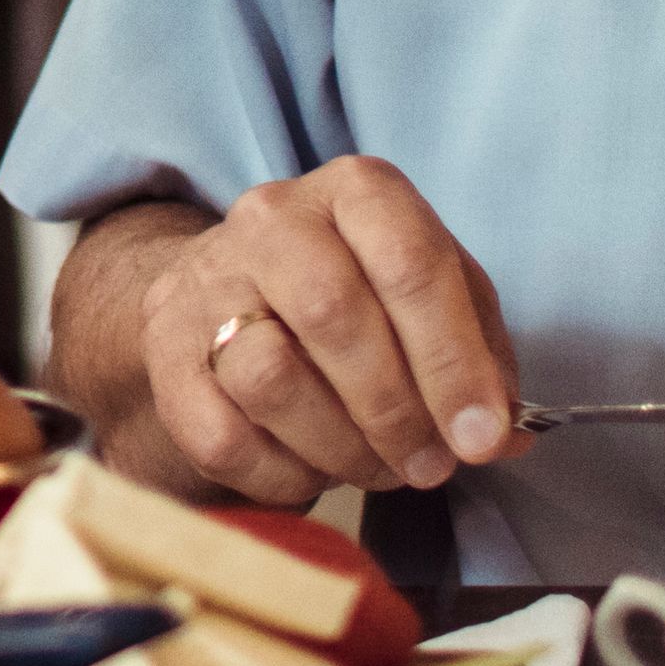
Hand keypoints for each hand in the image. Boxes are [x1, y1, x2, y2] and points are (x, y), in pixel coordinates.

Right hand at [141, 161, 520, 504]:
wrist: (227, 295)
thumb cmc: (358, 298)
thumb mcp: (431, 302)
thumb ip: (478, 359)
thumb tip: (501, 434)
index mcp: (356, 192)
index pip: (409, 263)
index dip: (452, 360)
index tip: (482, 436)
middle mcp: (272, 218)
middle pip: (333, 313)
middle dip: (396, 408)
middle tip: (430, 465)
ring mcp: (207, 282)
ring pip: (271, 376)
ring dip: (341, 446)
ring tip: (376, 466)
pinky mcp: (164, 351)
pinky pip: (222, 434)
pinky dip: (282, 473)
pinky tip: (312, 468)